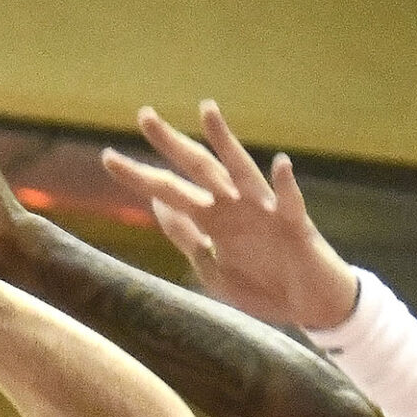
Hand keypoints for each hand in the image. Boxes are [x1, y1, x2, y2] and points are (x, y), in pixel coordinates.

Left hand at [101, 101, 359, 329]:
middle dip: (171, 145)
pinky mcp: (294, 226)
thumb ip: (187, 236)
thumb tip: (157, 202)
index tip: (108, 157)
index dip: (140, 177)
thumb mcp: (212, 266)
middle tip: (144, 115)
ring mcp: (264, 212)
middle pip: (197, 169)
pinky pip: (289, 201)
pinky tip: (280, 164)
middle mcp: (234, 207)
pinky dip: (284, 184)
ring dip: (225, 142)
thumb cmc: (263, 285)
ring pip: (240, 170)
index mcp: (212, 220)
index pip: (169, 192)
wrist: (308, 306)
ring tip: (206, 111)